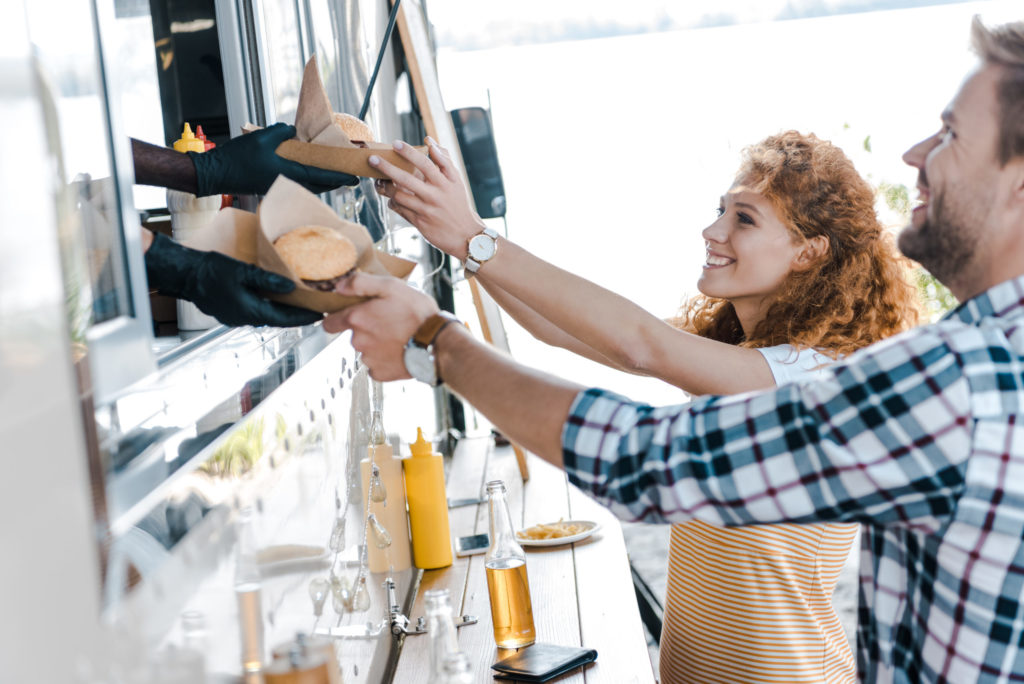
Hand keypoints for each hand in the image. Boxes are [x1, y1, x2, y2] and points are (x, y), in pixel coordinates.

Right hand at [144, 232, 322, 327]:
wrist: (184, 275)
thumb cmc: (210, 271)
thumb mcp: (243, 272)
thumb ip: (268, 280)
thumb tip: (290, 287)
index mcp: (250, 311)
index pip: (285, 319)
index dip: (304, 317)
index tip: (319, 314)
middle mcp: (244, 319)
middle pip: (278, 320)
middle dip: (297, 316)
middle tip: (314, 308)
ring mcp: (236, 317)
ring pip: (267, 317)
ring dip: (283, 312)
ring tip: (300, 303)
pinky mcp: (231, 312)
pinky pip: (256, 312)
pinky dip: (270, 307)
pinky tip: (276, 299)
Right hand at [189, 123, 358, 195]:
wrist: (215, 173)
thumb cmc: (237, 157)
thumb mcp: (262, 137)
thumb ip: (282, 132)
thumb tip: (294, 131)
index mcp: (288, 174)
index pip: (320, 177)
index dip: (339, 176)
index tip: (353, 177)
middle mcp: (286, 183)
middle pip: (318, 186)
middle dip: (334, 181)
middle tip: (349, 177)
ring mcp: (278, 186)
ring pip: (308, 186)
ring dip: (322, 181)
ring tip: (333, 174)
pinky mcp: (271, 185)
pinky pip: (297, 183)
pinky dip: (308, 179)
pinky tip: (309, 171)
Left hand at [323, 272, 438, 380]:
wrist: (437, 344)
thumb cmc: (418, 315)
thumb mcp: (391, 286)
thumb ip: (361, 284)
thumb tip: (339, 285)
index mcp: (357, 319)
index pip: (329, 322)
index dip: (337, 317)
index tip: (349, 315)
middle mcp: (358, 341)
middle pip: (353, 335)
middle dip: (366, 329)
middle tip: (388, 321)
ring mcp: (368, 359)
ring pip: (366, 350)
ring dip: (377, 344)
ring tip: (398, 336)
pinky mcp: (381, 373)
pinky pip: (376, 366)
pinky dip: (385, 360)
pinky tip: (399, 351)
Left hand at [370, 139, 483, 258]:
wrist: (465, 235)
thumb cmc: (459, 204)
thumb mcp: (457, 181)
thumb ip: (444, 160)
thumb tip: (429, 142)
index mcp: (444, 183)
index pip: (424, 163)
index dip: (409, 152)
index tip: (395, 143)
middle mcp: (433, 196)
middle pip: (405, 179)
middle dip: (386, 168)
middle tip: (372, 159)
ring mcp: (425, 210)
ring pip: (398, 196)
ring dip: (385, 187)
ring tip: (379, 181)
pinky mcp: (419, 223)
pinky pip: (400, 210)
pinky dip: (392, 202)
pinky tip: (390, 198)